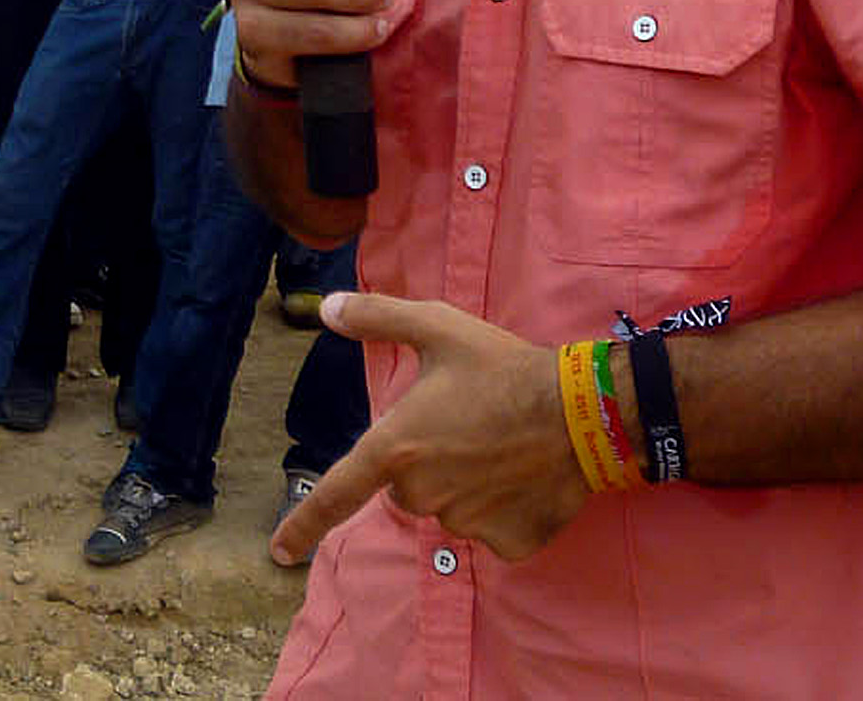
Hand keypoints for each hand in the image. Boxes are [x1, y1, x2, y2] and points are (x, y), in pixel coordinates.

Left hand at [270, 291, 587, 566]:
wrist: (585, 411)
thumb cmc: (502, 366)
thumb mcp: (436, 327)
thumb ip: (375, 318)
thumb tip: (324, 308)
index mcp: (396, 447)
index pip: (336, 495)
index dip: (302, 526)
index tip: (277, 553)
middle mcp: (423, 494)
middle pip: (404, 488)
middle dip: (424, 463)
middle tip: (464, 428)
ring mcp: (467, 524)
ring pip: (448, 508)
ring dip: (463, 485)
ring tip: (499, 446)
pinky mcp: (509, 543)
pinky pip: (492, 530)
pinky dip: (503, 509)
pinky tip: (524, 477)